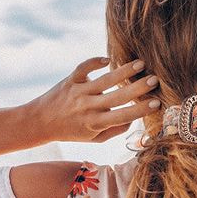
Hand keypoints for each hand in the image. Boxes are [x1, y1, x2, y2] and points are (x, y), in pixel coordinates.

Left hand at [29, 56, 161, 142]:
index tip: (156, 103)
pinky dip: (96, 61)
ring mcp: (80, 92)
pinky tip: (108, 59)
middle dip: (138, 88)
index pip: (123, 116)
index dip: (140, 110)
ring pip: (105, 80)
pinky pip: (85, 67)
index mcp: (96, 123)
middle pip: (118, 96)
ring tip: (140, 64)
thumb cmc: (71, 131)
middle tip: (155, 79)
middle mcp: (89, 107)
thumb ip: (114, 130)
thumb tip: (133, 119)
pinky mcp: (71, 79)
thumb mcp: (93, 138)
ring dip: (124, 71)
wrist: (40, 122)